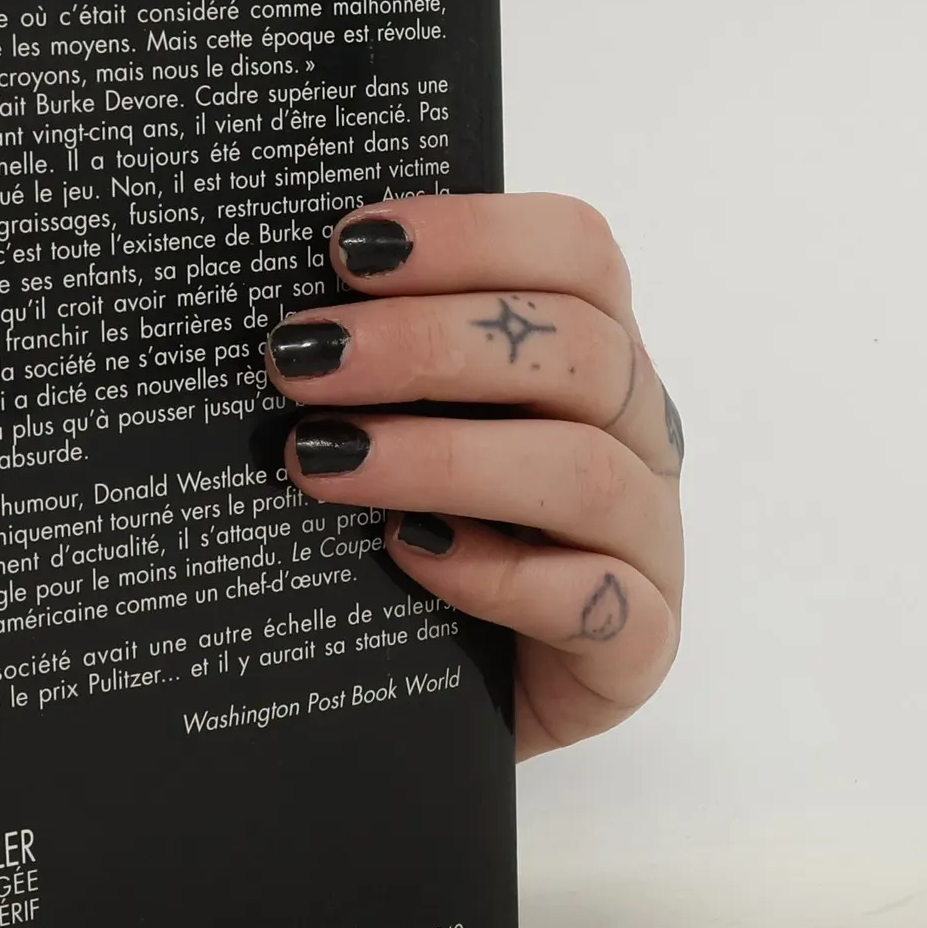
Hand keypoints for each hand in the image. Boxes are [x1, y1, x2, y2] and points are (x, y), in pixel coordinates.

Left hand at [266, 194, 683, 758]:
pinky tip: (411, 556)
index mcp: (592, 353)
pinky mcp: (638, 646)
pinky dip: (499, 574)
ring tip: (322, 461)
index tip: (348, 247)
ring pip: (583, 471)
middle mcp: (636, 433)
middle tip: (303, 358)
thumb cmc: (430, 539)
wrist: (457, 694)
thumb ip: (379, 369)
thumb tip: (279, 317)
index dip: (473, 233)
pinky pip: (594, 601)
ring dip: (443, 456)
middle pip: (579, 349)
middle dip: (428, 342)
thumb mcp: (410, 430)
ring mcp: (647, 540)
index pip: (578, 252)